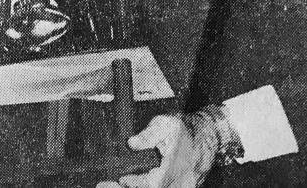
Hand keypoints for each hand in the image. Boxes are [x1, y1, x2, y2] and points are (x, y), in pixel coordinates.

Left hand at [99, 114, 216, 187]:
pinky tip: (124, 184)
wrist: (202, 141)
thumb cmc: (182, 132)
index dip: (136, 183)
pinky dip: (140, 186)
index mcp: (175, 167)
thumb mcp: (166, 125)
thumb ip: (149, 134)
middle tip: (104, 185)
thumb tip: (132, 143)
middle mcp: (178, 183)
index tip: (121, 179)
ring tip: (110, 185)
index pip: (154, 183)